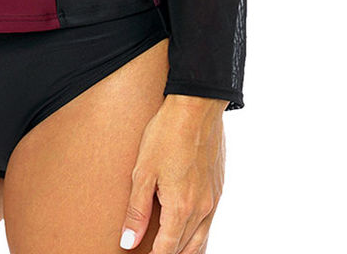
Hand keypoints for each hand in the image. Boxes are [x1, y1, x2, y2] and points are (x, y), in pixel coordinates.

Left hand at [119, 94, 227, 252]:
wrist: (197, 107)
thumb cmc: (167, 134)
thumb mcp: (143, 171)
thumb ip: (136, 210)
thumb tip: (128, 241)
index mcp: (181, 208)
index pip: (166, 250)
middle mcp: (202, 209)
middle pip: (185, 250)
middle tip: (151, 252)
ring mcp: (214, 199)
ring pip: (201, 240)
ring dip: (185, 250)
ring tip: (168, 249)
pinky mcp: (218, 188)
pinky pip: (209, 222)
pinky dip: (197, 233)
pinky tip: (185, 228)